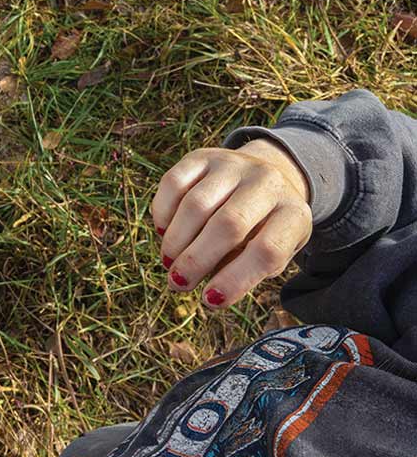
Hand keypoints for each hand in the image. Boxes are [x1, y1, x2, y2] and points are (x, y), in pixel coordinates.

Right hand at [150, 139, 311, 307]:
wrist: (266, 177)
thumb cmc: (265, 230)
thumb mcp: (272, 253)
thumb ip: (246, 271)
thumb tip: (209, 292)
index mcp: (293, 213)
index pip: (267, 250)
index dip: (236, 279)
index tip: (211, 300)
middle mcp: (267, 182)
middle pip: (228, 225)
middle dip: (197, 260)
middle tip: (178, 284)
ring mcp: (234, 165)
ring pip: (196, 204)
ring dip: (176, 241)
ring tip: (169, 263)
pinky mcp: (203, 156)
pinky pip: (173, 183)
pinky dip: (163, 213)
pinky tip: (165, 233)